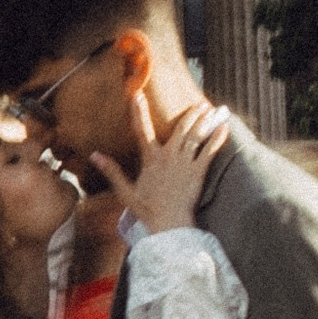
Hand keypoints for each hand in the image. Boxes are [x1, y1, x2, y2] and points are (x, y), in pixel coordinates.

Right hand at [91, 95, 230, 237]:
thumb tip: (94, 155)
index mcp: (150, 158)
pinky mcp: (198, 171)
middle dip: (189, 113)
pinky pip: (209, 151)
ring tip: (210, 109)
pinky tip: (224, 127)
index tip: (138, 95)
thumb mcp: (125, 191)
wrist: (168, 223)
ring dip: (203, 120)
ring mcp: (185, 163)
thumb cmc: (147, 209)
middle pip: (180, 128)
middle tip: (198, 102)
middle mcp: (168, 156)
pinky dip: (217, 138)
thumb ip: (112, 170)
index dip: (139, 111)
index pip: (142, 129)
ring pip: (195, 135)